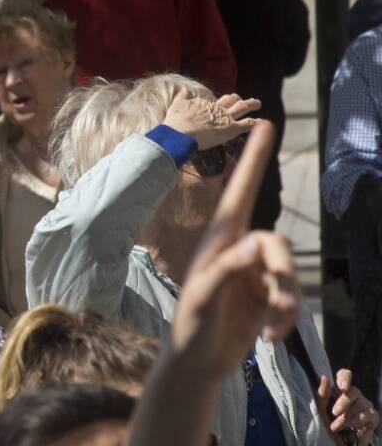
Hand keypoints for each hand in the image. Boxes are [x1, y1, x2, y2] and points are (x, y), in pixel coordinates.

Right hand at [162, 88, 260, 149]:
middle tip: (241, 99)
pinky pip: (248, 123)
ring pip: (243, 107)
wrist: (181, 133)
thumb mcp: (176, 105)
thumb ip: (181, 96)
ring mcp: (225, 117)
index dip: (217, 104)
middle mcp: (217, 108)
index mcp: (205, 103)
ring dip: (251, 104)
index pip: (214, 101)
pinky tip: (263, 121)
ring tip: (257, 103)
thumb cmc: (176, 121)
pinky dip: (256, 122)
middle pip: (230, 100)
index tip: (217, 106)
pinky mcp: (232, 128)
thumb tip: (183, 87)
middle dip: (237, 99)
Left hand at [167, 122, 299, 379]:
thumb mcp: (203, 296)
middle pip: (277, 244)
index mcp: (219, 239)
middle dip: (283, 275)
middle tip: (279, 307)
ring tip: (272, 330)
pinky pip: (290, 296)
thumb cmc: (191, 324)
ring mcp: (255, 270)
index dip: (254, 158)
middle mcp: (239, 248)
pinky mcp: (266, 293)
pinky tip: (271, 337)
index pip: (240, 190)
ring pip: (288, 272)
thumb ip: (227, 268)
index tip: (265, 122)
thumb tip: (256, 244)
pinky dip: (286, 318)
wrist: (198, 360)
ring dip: (286, 302)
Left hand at [317, 369, 378, 444]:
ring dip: (345, 418)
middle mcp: (354, 394)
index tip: (343, 387)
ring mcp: (365, 404)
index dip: (345, 377)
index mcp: (339, 389)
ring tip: (335, 427)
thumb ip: (322, 394)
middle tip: (334, 413)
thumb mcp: (321, 408)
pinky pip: (366, 416)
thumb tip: (325, 377)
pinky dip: (356, 423)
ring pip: (359, 405)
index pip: (344, 375)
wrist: (337, 439)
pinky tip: (349, 428)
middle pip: (353, 391)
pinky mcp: (373, 416)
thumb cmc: (327, 420)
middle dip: (342, 403)